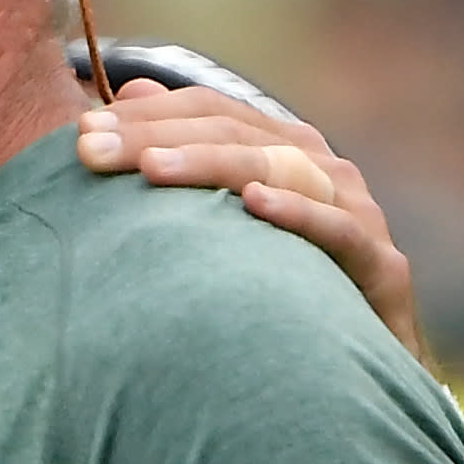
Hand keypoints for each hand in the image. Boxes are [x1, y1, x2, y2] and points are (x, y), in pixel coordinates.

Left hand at [76, 83, 425, 363]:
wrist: (356, 372)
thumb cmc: (284, 291)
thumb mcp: (223, 223)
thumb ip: (182, 155)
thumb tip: (128, 91)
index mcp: (284, 149)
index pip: (211, 112)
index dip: (147, 117)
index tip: (81, 135)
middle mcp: (323, 169)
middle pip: (236, 133)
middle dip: (159, 137)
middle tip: (91, 150)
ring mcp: (356, 212)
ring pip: (282, 169)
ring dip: (213, 164)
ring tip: (152, 169)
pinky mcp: (381, 266)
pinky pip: (338, 231)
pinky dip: (298, 213)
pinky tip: (252, 204)